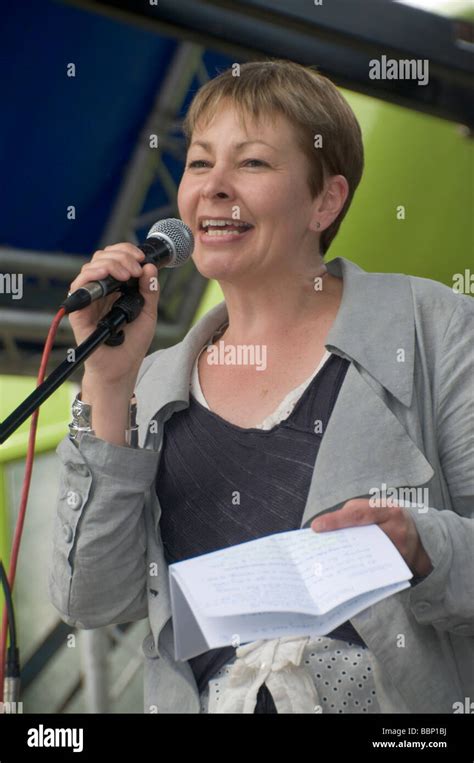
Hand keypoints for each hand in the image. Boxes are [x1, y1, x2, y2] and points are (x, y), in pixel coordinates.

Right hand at [67, 243, 159, 385]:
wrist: (121, 367)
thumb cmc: (132, 343)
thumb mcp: (148, 313)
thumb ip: (149, 291)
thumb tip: (150, 268)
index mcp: (116, 288)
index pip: (116, 258)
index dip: (127, 251)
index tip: (142, 257)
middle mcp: (100, 290)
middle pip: (103, 257)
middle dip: (122, 256)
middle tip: (136, 269)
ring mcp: (89, 298)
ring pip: (92, 266)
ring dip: (110, 263)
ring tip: (127, 274)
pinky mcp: (78, 309)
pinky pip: (78, 285)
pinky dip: (91, 275)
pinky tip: (105, 276)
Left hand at [310, 498, 432, 576]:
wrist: (420, 536)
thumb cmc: (388, 518)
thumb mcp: (376, 507)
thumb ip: (354, 512)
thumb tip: (330, 528)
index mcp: (388, 510)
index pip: (360, 514)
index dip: (337, 520)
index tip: (316, 526)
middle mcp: (397, 530)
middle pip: (362, 538)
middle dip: (338, 543)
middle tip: (316, 549)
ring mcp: (399, 551)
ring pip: (366, 557)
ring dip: (345, 560)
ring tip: (325, 562)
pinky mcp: (398, 567)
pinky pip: (374, 570)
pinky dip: (357, 571)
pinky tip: (341, 573)